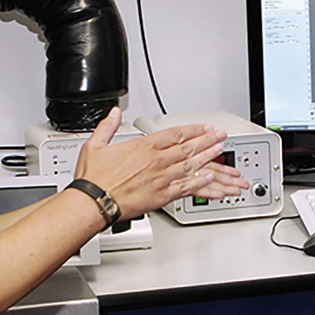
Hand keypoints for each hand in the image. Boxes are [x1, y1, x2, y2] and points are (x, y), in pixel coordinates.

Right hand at [75, 108, 247, 218]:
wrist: (93, 202)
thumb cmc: (94, 179)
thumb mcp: (95, 145)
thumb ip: (108, 126)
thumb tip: (113, 112)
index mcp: (143, 147)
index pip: (174, 134)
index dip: (193, 130)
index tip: (204, 127)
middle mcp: (156, 161)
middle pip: (188, 147)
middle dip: (208, 140)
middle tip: (221, 136)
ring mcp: (161, 178)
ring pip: (191, 165)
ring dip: (209, 158)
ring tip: (221, 152)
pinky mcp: (161, 196)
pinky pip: (185, 188)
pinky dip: (199, 183)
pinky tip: (210, 178)